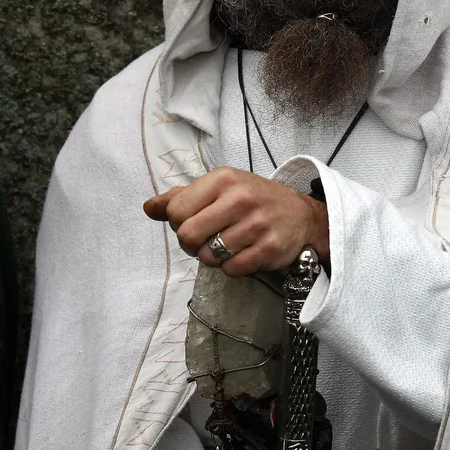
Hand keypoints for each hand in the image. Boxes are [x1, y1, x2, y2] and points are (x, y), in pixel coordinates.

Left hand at [143, 167, 328, 275]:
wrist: (300, 214)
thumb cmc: (252, 200)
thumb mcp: (219, 188)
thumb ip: (181, 197)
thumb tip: (149, 208)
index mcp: (223, 179)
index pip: (176, 211)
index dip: (179, 223)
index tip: (195, 222)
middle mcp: (240, 199)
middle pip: (188, 236)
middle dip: (191, 245)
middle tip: (206, 240)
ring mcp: (257, 224)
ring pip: (209, 257)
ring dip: (213, 257)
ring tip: (227, 245)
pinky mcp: (269, 249)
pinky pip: (232, 270)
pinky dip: (232, 267)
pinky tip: (243, 253)